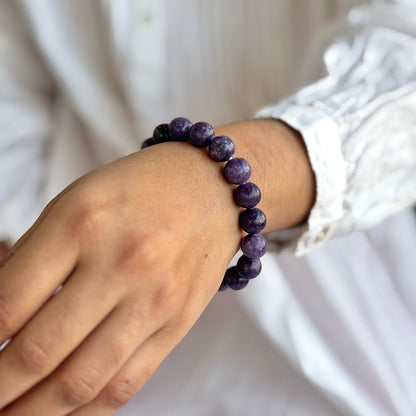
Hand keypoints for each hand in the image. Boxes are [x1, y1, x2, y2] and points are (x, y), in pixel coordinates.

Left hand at [0, 142, 241, 414]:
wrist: (212, 188)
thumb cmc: (140, 189)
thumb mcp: (77, 201)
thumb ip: (34, 258)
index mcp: (82, 222)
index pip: (7, 305)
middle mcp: (121, 263)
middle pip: (39, 352)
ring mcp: (154, 299)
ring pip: (80, 382)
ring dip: (32, 412)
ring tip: (11, 415)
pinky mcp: (177, 323)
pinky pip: (125, 384)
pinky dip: (84, 412)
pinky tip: (61, 413)